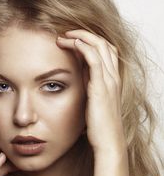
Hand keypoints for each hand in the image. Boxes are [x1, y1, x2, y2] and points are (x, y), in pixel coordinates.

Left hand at [57, 29, 125, 154]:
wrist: (108, 141)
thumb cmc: (99, 126)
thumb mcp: (94, 103)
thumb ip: (89, 87)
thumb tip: (78, 76)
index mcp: (112, 80)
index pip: (106, 51)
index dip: (90, 41)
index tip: (71, 41)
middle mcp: (113, 77)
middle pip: (104, 43)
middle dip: (84, 34)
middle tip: (65, 34)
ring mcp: (109, 81)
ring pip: (99, 46)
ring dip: (80, 36)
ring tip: (63, 37)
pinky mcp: (101, 87)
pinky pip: (93, 58)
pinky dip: (82, 46)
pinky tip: (70, 44)